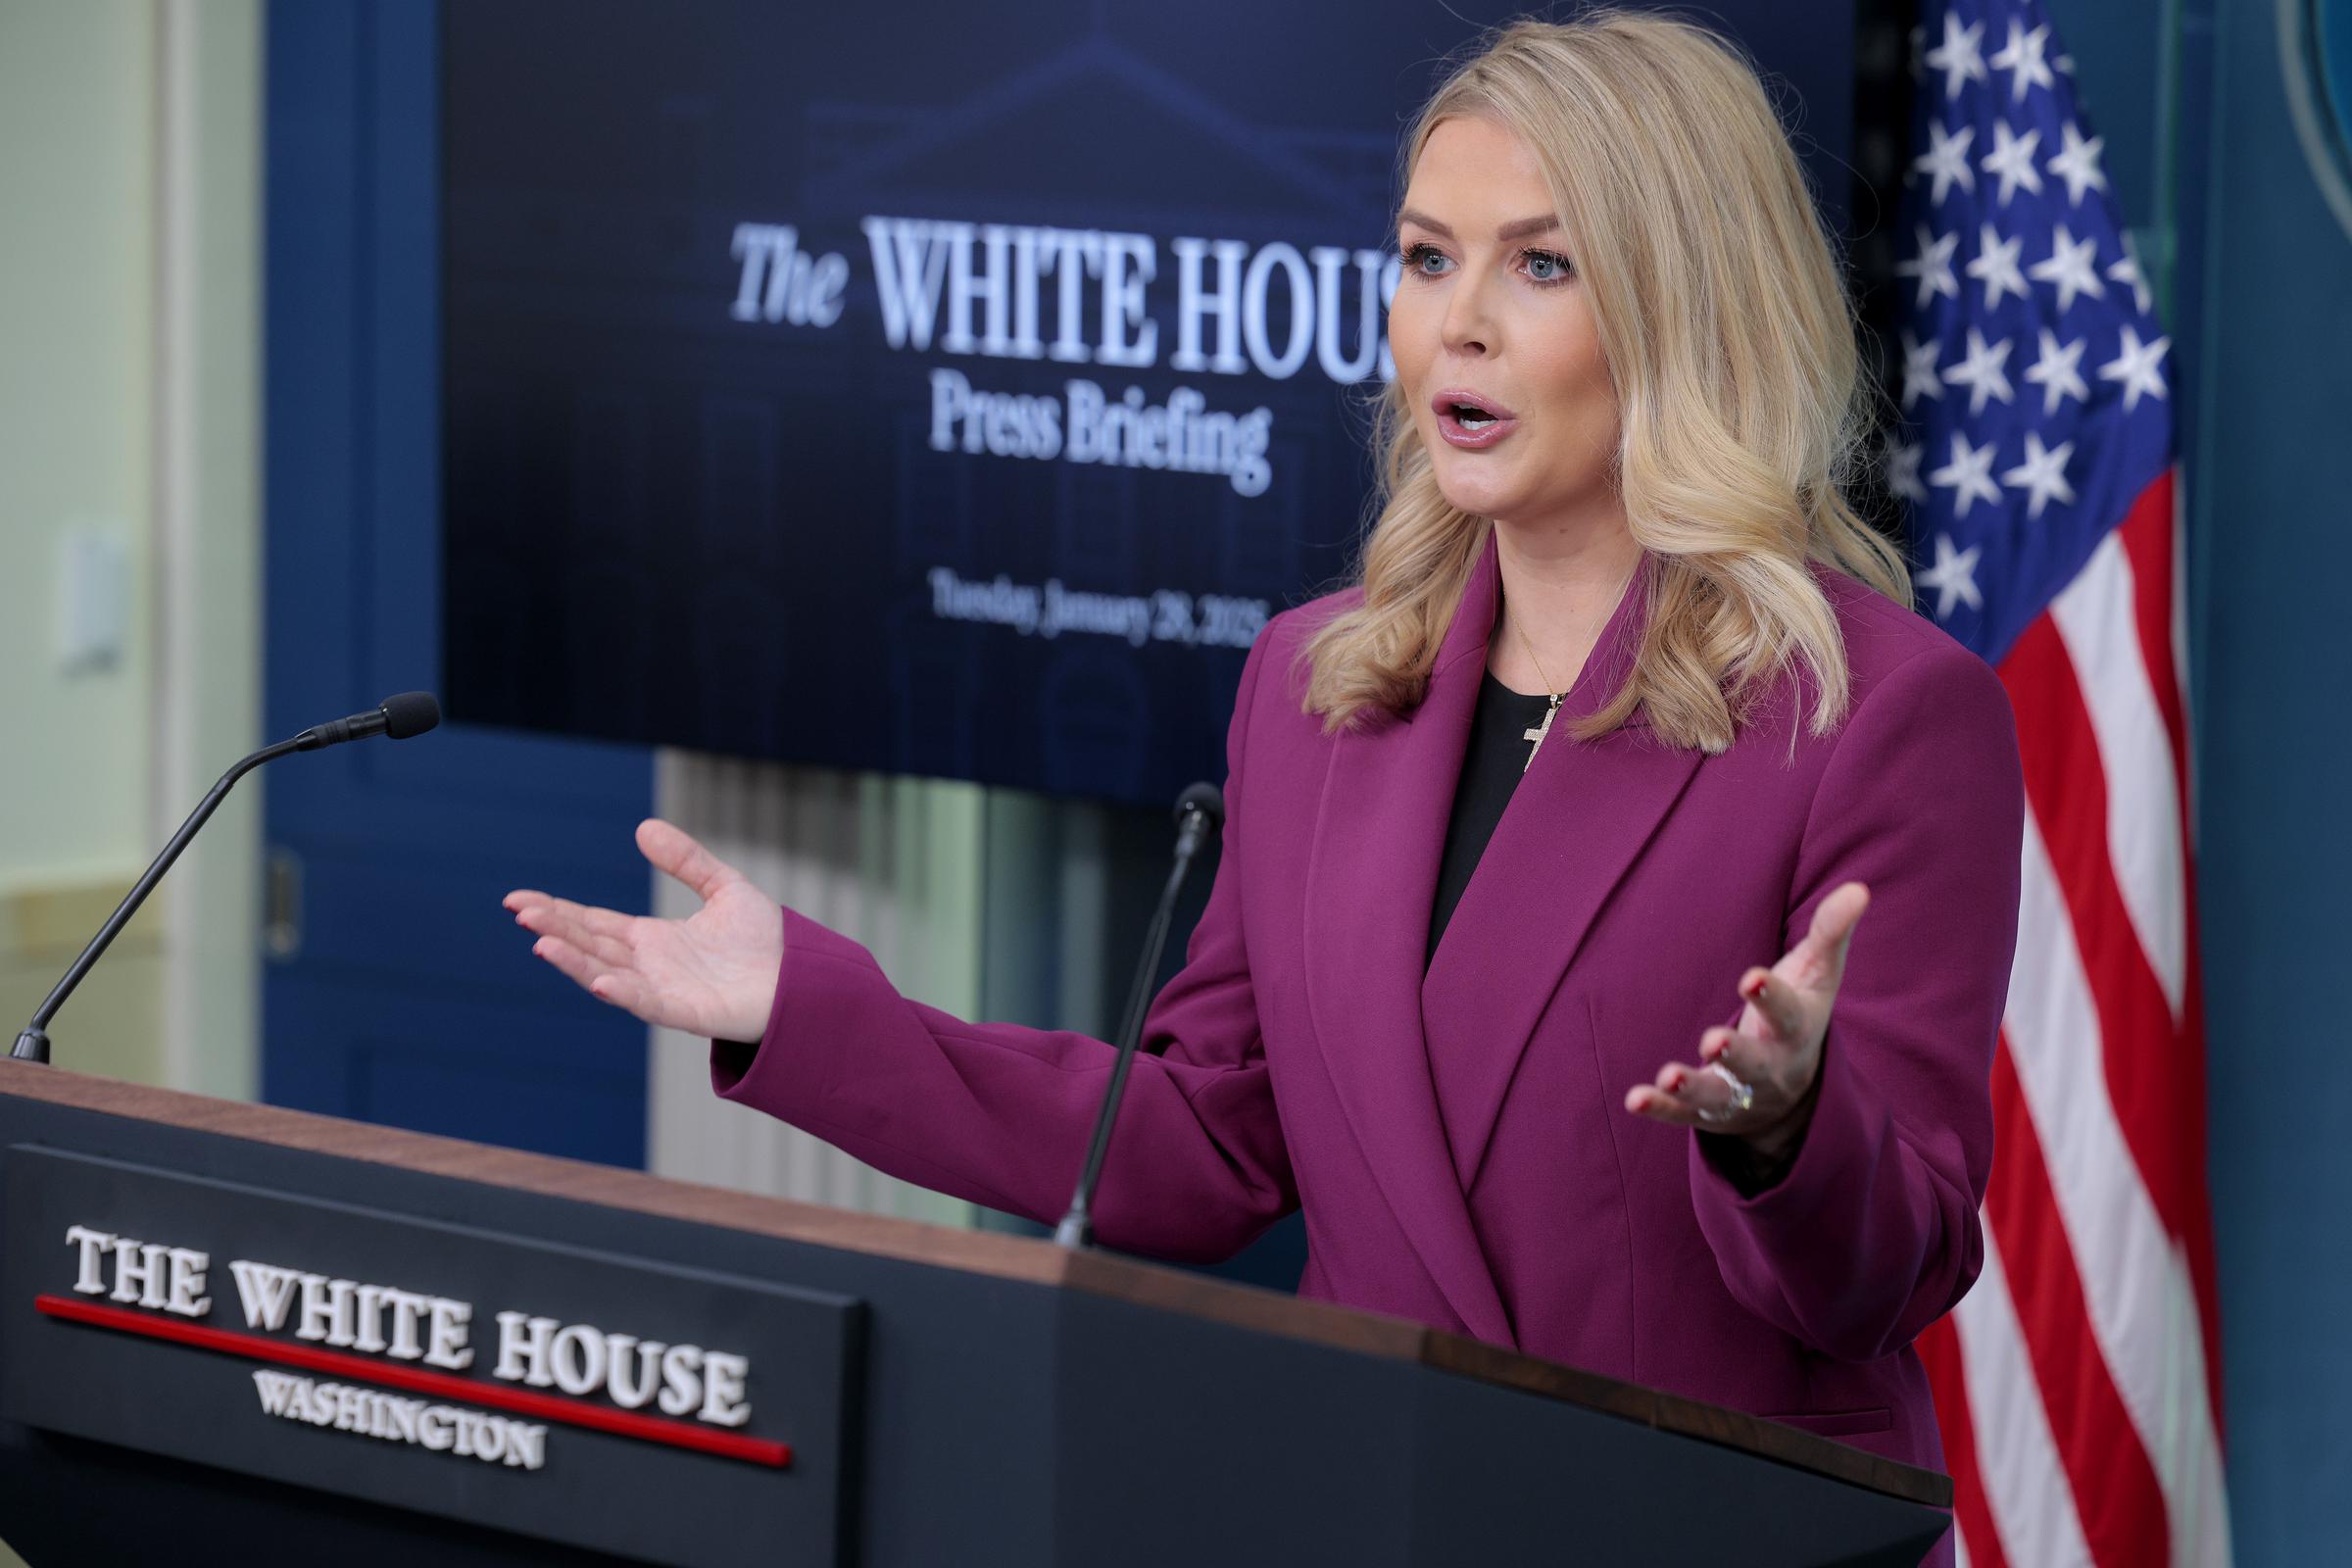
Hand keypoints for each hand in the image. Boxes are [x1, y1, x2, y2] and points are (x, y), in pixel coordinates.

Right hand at [504, 819, 783, 1043]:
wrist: (803, 979)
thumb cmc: (766, 942)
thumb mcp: (723, 887)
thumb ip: (686, 860)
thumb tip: (642, 827)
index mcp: (653, 940)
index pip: (593, 924)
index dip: (556, 911)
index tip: (518, 899)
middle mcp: (650, 966)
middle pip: (590, 946)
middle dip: (553, 930)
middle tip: (518, 912)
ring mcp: (664, 991)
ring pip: (606, 975)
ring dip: (573, 961)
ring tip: (540, 943)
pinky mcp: (688, 1013)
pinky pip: (648, 1004)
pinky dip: (622, 993)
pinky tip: (598, 980)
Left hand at [1623, 882, 1869, 1155]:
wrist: (1795, 1092)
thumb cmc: (1800, 1013)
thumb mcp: (1819, 974)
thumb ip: (1830, 933)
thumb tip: (1859, 888)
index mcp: (1795, 1031)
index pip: (1788, 1015)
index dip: (1770, 997)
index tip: (1751, 977)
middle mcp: (1770, 1068)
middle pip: (1755, 1065)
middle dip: (1736, 1054)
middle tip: (1713, 1039)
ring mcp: (1739, 1094)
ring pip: (1718, 1095)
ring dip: (1693, 1086)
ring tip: (1669, 1076)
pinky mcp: (1709, 1112)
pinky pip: (1682, 1115)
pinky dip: (1660, 1109)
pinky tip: (1634, 1099)